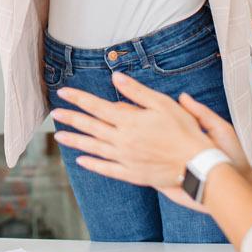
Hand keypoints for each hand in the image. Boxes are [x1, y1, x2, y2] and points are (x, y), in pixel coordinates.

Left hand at [49, 72, 219, 192]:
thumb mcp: (163, 104)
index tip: (62, 92)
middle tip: (54, 113)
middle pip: (90, 126)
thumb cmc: (185, 131)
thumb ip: (137, 92)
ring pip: (94, 148)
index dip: (78, 98)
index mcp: (129, 121)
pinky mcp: (132, 174)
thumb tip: (115, 77)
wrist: (197, 164)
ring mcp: (125, 158)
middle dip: (70, 118)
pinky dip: (92, 164)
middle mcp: (122, 140)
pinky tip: (80, 161)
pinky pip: (107, 169)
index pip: (96, 106)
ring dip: (75, 141)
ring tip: (59, 136)